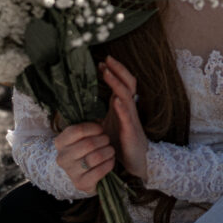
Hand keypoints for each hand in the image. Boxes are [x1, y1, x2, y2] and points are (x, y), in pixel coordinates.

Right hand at [54, 121, 114, 193]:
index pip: (77, 130)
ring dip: (108, 151)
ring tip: (110, 150)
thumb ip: (89, 124)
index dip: (94, 127)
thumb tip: (100, 116)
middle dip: (103, 140)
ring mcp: (70, 172)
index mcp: (60, 142)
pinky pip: (100, 171)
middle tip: (107, 140)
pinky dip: (109, 163)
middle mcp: (61, 158)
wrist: (87, 174)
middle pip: (88, 144)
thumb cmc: (87, 149)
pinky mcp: (81, 184)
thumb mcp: (84, 135)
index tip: (101, 128)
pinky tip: (110, 160)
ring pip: (96, 157)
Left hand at [101, 55, 148, 179]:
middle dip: (118, 70)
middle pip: (128, 84)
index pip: (122, 83)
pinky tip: (116, 100)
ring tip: (107, 73)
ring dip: (117, 84)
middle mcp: (130, 109)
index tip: (101, 63)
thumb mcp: (109, 123)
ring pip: (127, 96)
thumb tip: (87, 100)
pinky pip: (128, 117)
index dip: (114, 72)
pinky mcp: (131, 132)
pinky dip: (122, 107)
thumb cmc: (121, 143)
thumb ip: (104, 110)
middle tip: (107, 59)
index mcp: (124, 106)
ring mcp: (132, 120)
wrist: (135, 163)